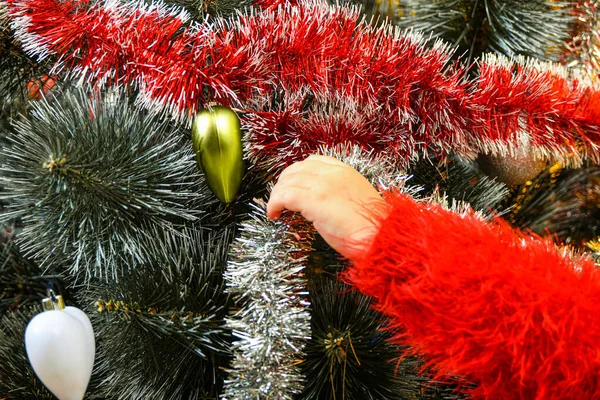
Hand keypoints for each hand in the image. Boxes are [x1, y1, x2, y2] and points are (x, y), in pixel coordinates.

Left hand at [267, 155, 386, 258]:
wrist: (379, 236)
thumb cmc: (372, 225)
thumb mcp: (357, 198)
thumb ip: (339, 191)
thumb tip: (322, 201)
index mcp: (344, 170)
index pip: (313, 161)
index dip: (298, 172)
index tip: (293, 185)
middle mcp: (332, 172)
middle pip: (296, 169)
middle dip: (283, 183)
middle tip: (280, 199)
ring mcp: (322, 184)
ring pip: (286, 182)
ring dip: (277, 196)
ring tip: (276, 209)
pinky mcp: (313, 199)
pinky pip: (283, 196)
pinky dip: (274, 204)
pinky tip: (274, 215)